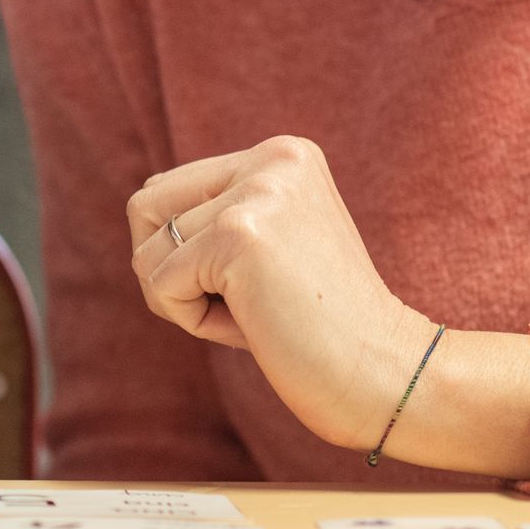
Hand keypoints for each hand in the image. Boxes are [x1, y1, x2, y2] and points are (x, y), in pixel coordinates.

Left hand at [129, 135, 435, 454]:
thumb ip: (218, 213)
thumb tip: (141, 203)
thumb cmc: (321, 328)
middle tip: (244, 304)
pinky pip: (159, 285)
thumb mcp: (273, 246)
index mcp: (284, 153)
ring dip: (188, 302)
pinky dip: (192, 322)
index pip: (169, 190)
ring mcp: (257, 192)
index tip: (256, 284)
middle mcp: (272, 158)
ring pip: (147, 252)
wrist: (388, 375)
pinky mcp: (238, 235)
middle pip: (145, 209)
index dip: (188, 255)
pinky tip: (255, 328)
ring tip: (259, 314)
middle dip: (171, 271)